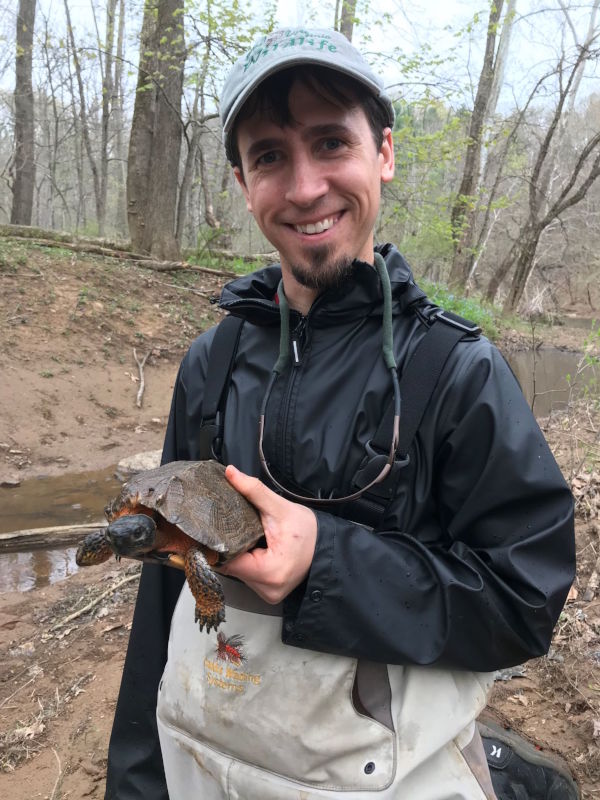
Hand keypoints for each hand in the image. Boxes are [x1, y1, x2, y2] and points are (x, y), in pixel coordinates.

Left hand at [217, 465, 317, 603]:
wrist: (329, 547)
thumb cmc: (309, 531)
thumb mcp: (280, 508)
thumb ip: (254, 491)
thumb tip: (230, 473)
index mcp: (269, 572)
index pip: (227, 560)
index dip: (218, 542)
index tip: (213, 526)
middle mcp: (267, 589)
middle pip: (231, 567)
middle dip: (228, 546)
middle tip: (226, 526)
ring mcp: (268, 594)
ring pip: (238, 572)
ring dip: (237, 554)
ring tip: (241, 536)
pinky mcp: (269, 592)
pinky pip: (248, 575)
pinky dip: (247, 561)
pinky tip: (251, 547)